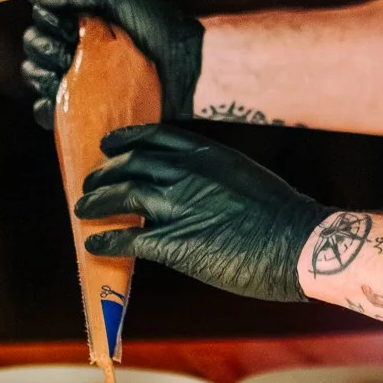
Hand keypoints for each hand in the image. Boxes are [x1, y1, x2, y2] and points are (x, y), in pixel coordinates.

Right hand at [22, 0, 203, 131]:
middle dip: (47, 47)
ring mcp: (79, 78)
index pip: (41, 19)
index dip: (51, 22)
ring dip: (45, 74)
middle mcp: (76, 47)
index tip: (72, 24)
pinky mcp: (84, 107)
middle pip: (34, 47)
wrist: (185, 69)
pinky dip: (48, 106)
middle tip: (75, 49)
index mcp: (81, 20)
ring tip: (73, 72)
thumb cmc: (158, 26)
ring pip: (36, 77)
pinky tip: (62, 100)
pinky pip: (48, 110)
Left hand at [75, 123, 333, 302]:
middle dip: (106, 172)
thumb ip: (219, 179)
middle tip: (91, 181)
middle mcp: (187, 173)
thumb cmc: (286, 217)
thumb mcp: (249, 179)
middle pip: (131, 163)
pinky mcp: (174, 242)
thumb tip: (203, 191)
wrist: (299, 245)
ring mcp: (178, 206)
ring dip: (96, 201)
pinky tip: (93, 244)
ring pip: (121, 196)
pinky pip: (127, 238)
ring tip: (83, 208)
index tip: (112, 144)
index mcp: (209, 154)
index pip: (156, 137)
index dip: (128, 139)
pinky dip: (105, 240)